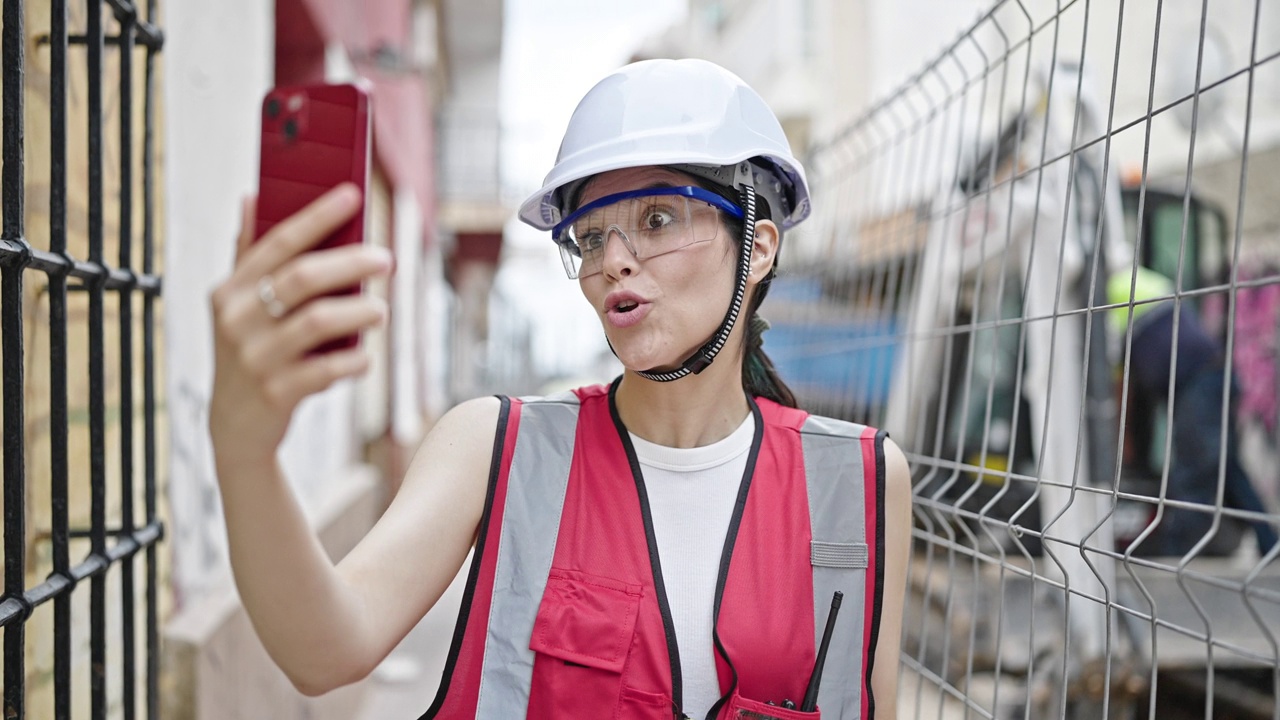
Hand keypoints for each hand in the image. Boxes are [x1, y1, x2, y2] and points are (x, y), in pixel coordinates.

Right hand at [209, 184, 391, 461]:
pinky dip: (353, 359)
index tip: (353, 194)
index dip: (316, 216)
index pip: (277, 242)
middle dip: (351, 263)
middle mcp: (237, 321)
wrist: (236, 424)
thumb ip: (248, 254)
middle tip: (387, 260)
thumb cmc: (252, 349)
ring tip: (381, 311)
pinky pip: (327, 369)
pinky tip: (364, 356)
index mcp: (229, 291)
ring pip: (318, 322)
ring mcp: (256, 358)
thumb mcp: (239, 305)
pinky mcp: (277, 393)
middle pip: (302, 278)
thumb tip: (251, 196)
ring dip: (359, 312)